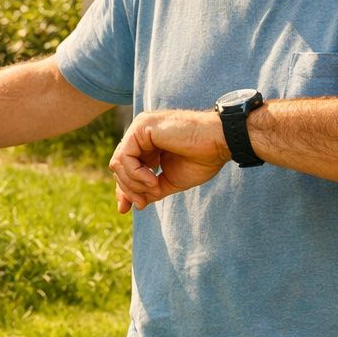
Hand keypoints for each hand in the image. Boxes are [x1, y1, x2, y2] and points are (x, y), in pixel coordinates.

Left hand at [107, 109, 229, 212]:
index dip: (124, 189)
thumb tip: (135, 204)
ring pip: (118, 163)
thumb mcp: (170, 180)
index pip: (125, 167)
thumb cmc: (202, 159)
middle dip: (128, 189)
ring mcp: (139, 128)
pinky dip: (136, 174)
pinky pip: (125, 157)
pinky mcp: (141, 127)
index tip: (126, 209)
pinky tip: (153, 180)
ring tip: (154, 188)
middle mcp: (140, 134)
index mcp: (148, 144)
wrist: (219, 143)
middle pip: (118, 166)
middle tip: (142, 203)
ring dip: (133, 183)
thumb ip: (150, 190)